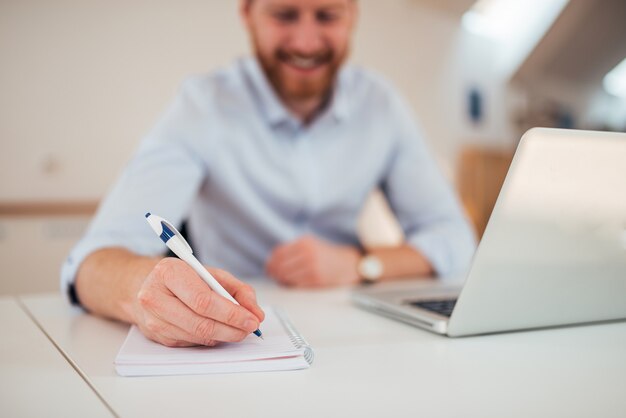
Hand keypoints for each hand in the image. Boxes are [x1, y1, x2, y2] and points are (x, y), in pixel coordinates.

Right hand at [132, 257, 264, 346]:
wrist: (142, 285)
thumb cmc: (181, 277)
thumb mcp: (211, 273)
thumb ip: (238, 290)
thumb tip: (256, 312)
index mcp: (169, 273)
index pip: (203, 300)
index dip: (231, 313)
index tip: (251, 319)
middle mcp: (155, 297)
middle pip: (200, 323)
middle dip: (231, 328)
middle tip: (250, 328)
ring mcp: (153, 319)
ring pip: (197, 336)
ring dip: (224, 336)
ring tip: (239, 330)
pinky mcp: (156, 336)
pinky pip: (191, 342)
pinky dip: (210, 339)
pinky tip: (218, 331)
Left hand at [266, 235, 360, 287]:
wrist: (348, 264)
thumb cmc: (326, 255)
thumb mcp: (310, 244)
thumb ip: (292, 250)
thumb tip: (272, 261)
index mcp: (305, 242)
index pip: (279, 253)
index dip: (270, 262)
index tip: (268, 267)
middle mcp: (308, 253)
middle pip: (280, 266)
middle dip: (274, 272)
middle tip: (273, 275)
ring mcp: (312, 267)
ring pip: (286, 276)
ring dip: (281, 279)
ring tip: (283, 279)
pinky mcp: (316, 279)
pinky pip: (295, 284)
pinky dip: (291, 284)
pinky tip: (293, 282)